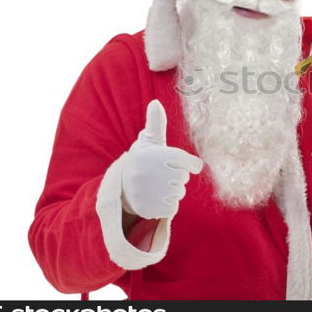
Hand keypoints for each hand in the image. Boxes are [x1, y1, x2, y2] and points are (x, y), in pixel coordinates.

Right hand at [120, 100, 203, 218]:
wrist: (121, 187)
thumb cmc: (143, 160)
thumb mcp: (148, 141)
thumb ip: (156, 123)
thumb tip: (155, 103)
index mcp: (151, 154)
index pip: (186, 161)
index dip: (191, 164)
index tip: (188, 165)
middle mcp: (147, 172)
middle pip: (184, 178)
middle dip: (177, 177)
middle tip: (162, 175)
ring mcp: (146, 192)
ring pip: (179, 193)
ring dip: (173, 191)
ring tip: (158, 186)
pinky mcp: (146, 209)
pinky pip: (172, 208)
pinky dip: (168, 205)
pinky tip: (156, 198)